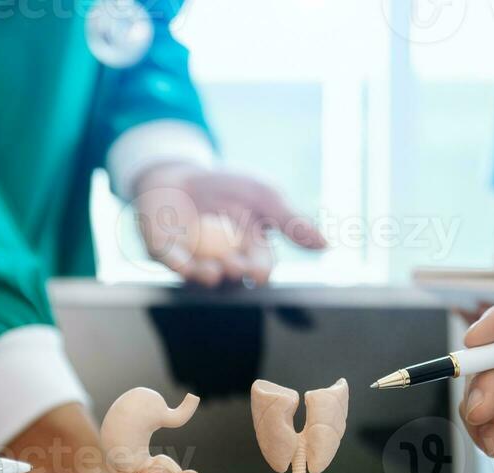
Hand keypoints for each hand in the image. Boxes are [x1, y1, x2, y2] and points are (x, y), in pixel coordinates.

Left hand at [132, 162, 326, 286]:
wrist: (180, 172)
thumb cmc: (227, 186)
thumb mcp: (264, 198)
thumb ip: (292, 222)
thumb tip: (327, 246)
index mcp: (250, 252)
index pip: (260, 268)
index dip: (259, 272)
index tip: (258, 270)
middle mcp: (223, 263)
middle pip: (234, 277)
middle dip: (236, 273)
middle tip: (236, 265)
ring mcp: (194, 261)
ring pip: (203, 278)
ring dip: (209, 276)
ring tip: (213, 270)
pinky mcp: (166, 254)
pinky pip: (172, 264)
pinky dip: (180, 265)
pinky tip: (186, 264)